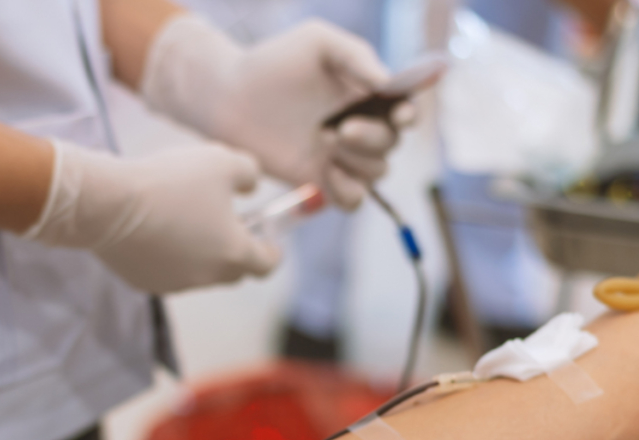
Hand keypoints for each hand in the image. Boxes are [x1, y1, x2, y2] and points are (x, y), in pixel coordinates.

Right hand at [24, 140, 279, 292]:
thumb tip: (251, 186)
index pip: (267, 264)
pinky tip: (153, 227)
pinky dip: (169, 254)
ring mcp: (175, 284)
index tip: (267, 235)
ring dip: (200, 250)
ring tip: (183, 216)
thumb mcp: (222, 162)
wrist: (109, 203)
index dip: (271, 249)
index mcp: (235, 254)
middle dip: (236, 248)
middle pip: (234, 271)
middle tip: (226, 220)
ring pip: (199, 270)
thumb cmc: (171, 181)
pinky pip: (167, 270)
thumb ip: (249, 174)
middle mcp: (209, 278)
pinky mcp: (144, 283)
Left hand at [142, 16, 412, 208]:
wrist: (230, 97)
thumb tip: (389, 85)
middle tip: (338, 129)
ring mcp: (340, 155)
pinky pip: (352, 199)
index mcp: (365, 93)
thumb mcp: (317, 42)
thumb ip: (357, 56)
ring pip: (376, 172)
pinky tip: (327, 173)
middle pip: (391, 143)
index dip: (408, 114)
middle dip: (372, 138)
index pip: (404, 108)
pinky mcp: (320, 179)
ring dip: (359, 162)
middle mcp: (359, 125)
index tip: (398, 115)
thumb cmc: (272, 61)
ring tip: (324, 143)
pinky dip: (349, 192)